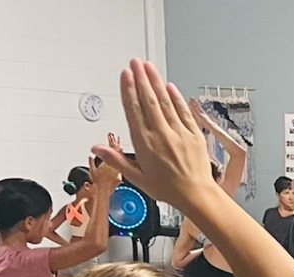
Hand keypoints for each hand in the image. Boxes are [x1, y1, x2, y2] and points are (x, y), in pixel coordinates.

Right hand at [92, 60, 215, 211]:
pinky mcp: (194, 135)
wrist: (197, 196)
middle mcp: (162, 135)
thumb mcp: (137, 178)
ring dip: (156, 82)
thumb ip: (116, 160)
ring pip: (166, 102)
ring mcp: (179, 133)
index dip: (128, 91)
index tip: (125, 75)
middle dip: (141, 79)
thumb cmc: (168, 189)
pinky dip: (177, 98)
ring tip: (149, 67)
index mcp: (145, 143)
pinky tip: (170, 86)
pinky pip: (184, 112)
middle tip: (135, 63)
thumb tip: (97, 148)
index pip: (133, 111)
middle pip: (149, 101)